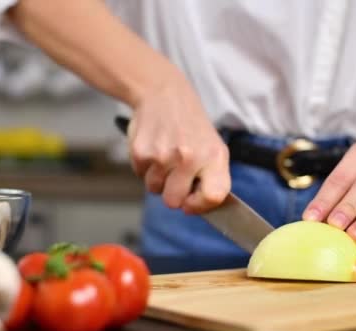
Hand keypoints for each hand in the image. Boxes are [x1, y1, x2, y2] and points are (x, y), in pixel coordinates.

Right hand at [127, 67, 230, 213]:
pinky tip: (153, 148)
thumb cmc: (191, 127)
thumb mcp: (213, 148)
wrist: (164, 94)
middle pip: (174, 202)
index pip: (213, 197)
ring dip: (157, 179)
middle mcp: (191, 157)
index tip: (192, 203)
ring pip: (155, 190)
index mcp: (215, 157)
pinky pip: (140, 176)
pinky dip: (144, 167)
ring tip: (165, 156)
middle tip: (175, 174)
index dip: (200, 206)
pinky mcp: (142, 152)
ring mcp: (165, 155)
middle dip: (172, 193)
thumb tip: (202, 209)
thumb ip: (212, 179)